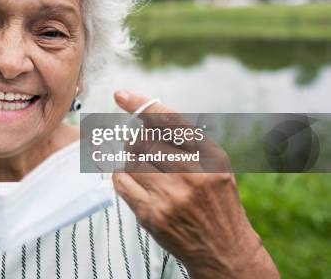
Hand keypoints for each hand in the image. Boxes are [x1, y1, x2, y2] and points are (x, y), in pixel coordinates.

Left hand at [111, 91, 277, 278]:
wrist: (226, 252)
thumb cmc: (217, 202)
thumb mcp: (216, 167)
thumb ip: (187, 143)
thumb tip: (145, 122)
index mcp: (211, 157)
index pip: (170, 121)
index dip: (142, 105)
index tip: (121, 95)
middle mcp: (193, 173)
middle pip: (145, 141)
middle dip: (139, 143)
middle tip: (144, 152)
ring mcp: (171, 196)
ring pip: (131, 160)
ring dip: (132, 162)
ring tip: (146, 171)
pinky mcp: (152, 215)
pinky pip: (122, 183)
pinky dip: (121, 177)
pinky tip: (133, 181)